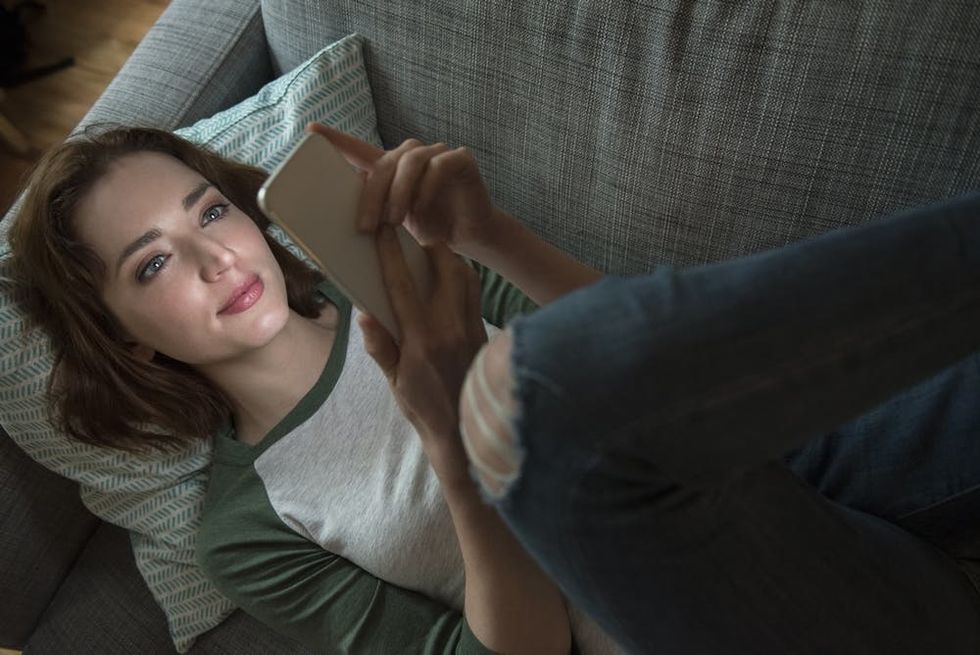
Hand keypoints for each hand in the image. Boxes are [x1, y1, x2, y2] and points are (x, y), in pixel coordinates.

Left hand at [306, 123, 493, 252]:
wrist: (471, 238)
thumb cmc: (432, 230)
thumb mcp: (397, 225)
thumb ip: (377, 215)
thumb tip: (348, 226)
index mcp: (393, 169)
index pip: (360, 150)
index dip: (336, 140)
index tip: (311, 132)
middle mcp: (414, 155)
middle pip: (385, 161)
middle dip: (372, 194)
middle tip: (366, 226)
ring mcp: (438, 154)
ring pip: (410, 161)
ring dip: (399, 192)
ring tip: (394, 221)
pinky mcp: (461, 159)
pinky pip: (439, 166)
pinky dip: (428, 189)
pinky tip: (423, 210)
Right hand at [358, 225, 487, 477]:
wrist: (464, 430)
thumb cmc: (423, 407)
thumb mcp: (393, 381)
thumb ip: (380, 346)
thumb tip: (365, 314)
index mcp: (420, 339)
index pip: (402, 285)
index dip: (390, 254)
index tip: (382, 231)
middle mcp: (449, 327)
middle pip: (443, 268)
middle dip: (428, 246)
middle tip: (413, 237)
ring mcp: (470, 327)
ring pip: (465, 276)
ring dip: (449, 259)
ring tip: (433, 252)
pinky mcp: (483, 331)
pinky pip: (475, 293)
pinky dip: (464, 277)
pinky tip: (453, 276)